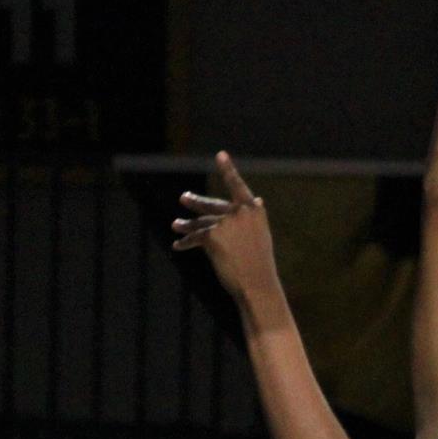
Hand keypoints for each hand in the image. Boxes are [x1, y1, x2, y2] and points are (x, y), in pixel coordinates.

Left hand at [172, 152, 278, 301]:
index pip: (238, 186)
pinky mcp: (212, 235)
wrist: (257, 284)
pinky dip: (186, 243)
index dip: (228, 169)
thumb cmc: (261, 264)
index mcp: (255, 211)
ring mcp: (226, 223)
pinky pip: (195, 238)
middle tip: (184, 198)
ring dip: (186, 225)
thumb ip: (253, 217)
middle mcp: (240, 212)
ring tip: (176, 224)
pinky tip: (177, 245)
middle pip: (213, 205)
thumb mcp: (261, 236)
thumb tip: (257, 200)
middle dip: (196, 203)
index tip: (220, 155)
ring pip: (201, 222)